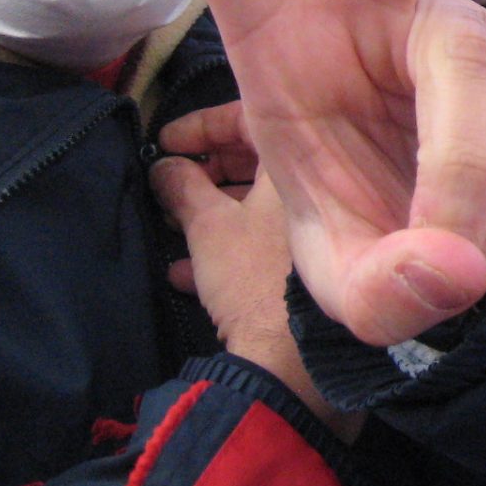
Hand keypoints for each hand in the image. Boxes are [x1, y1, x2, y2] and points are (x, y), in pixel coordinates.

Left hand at [106, 0, 485, 347]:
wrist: (451, 243)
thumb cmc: (364, 232)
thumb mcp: (341, 276)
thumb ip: (374, 285)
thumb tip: (442, 271)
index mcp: (278, 33)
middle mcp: (375, 5)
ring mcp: (458, 27)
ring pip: (481, 82)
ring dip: (468, 185)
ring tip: (443, 260)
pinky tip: (480, 226)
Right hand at [150, 105, 361, 439]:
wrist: (293, 365)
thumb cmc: (254, 280)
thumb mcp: (207, 226)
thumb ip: (182, 187)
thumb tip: (164, 166)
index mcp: (304, 165)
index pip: (254, 120)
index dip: (203, 125)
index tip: (166, 141)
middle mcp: (322, 193)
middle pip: (259, 165)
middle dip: (208, 172)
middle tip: (170, 185)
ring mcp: (321, 234)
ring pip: (261, 208)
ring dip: (213, 214)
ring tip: (173, 228)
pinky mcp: (310, 274)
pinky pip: (268, 248)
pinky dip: (230, 254)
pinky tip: (188, 275)